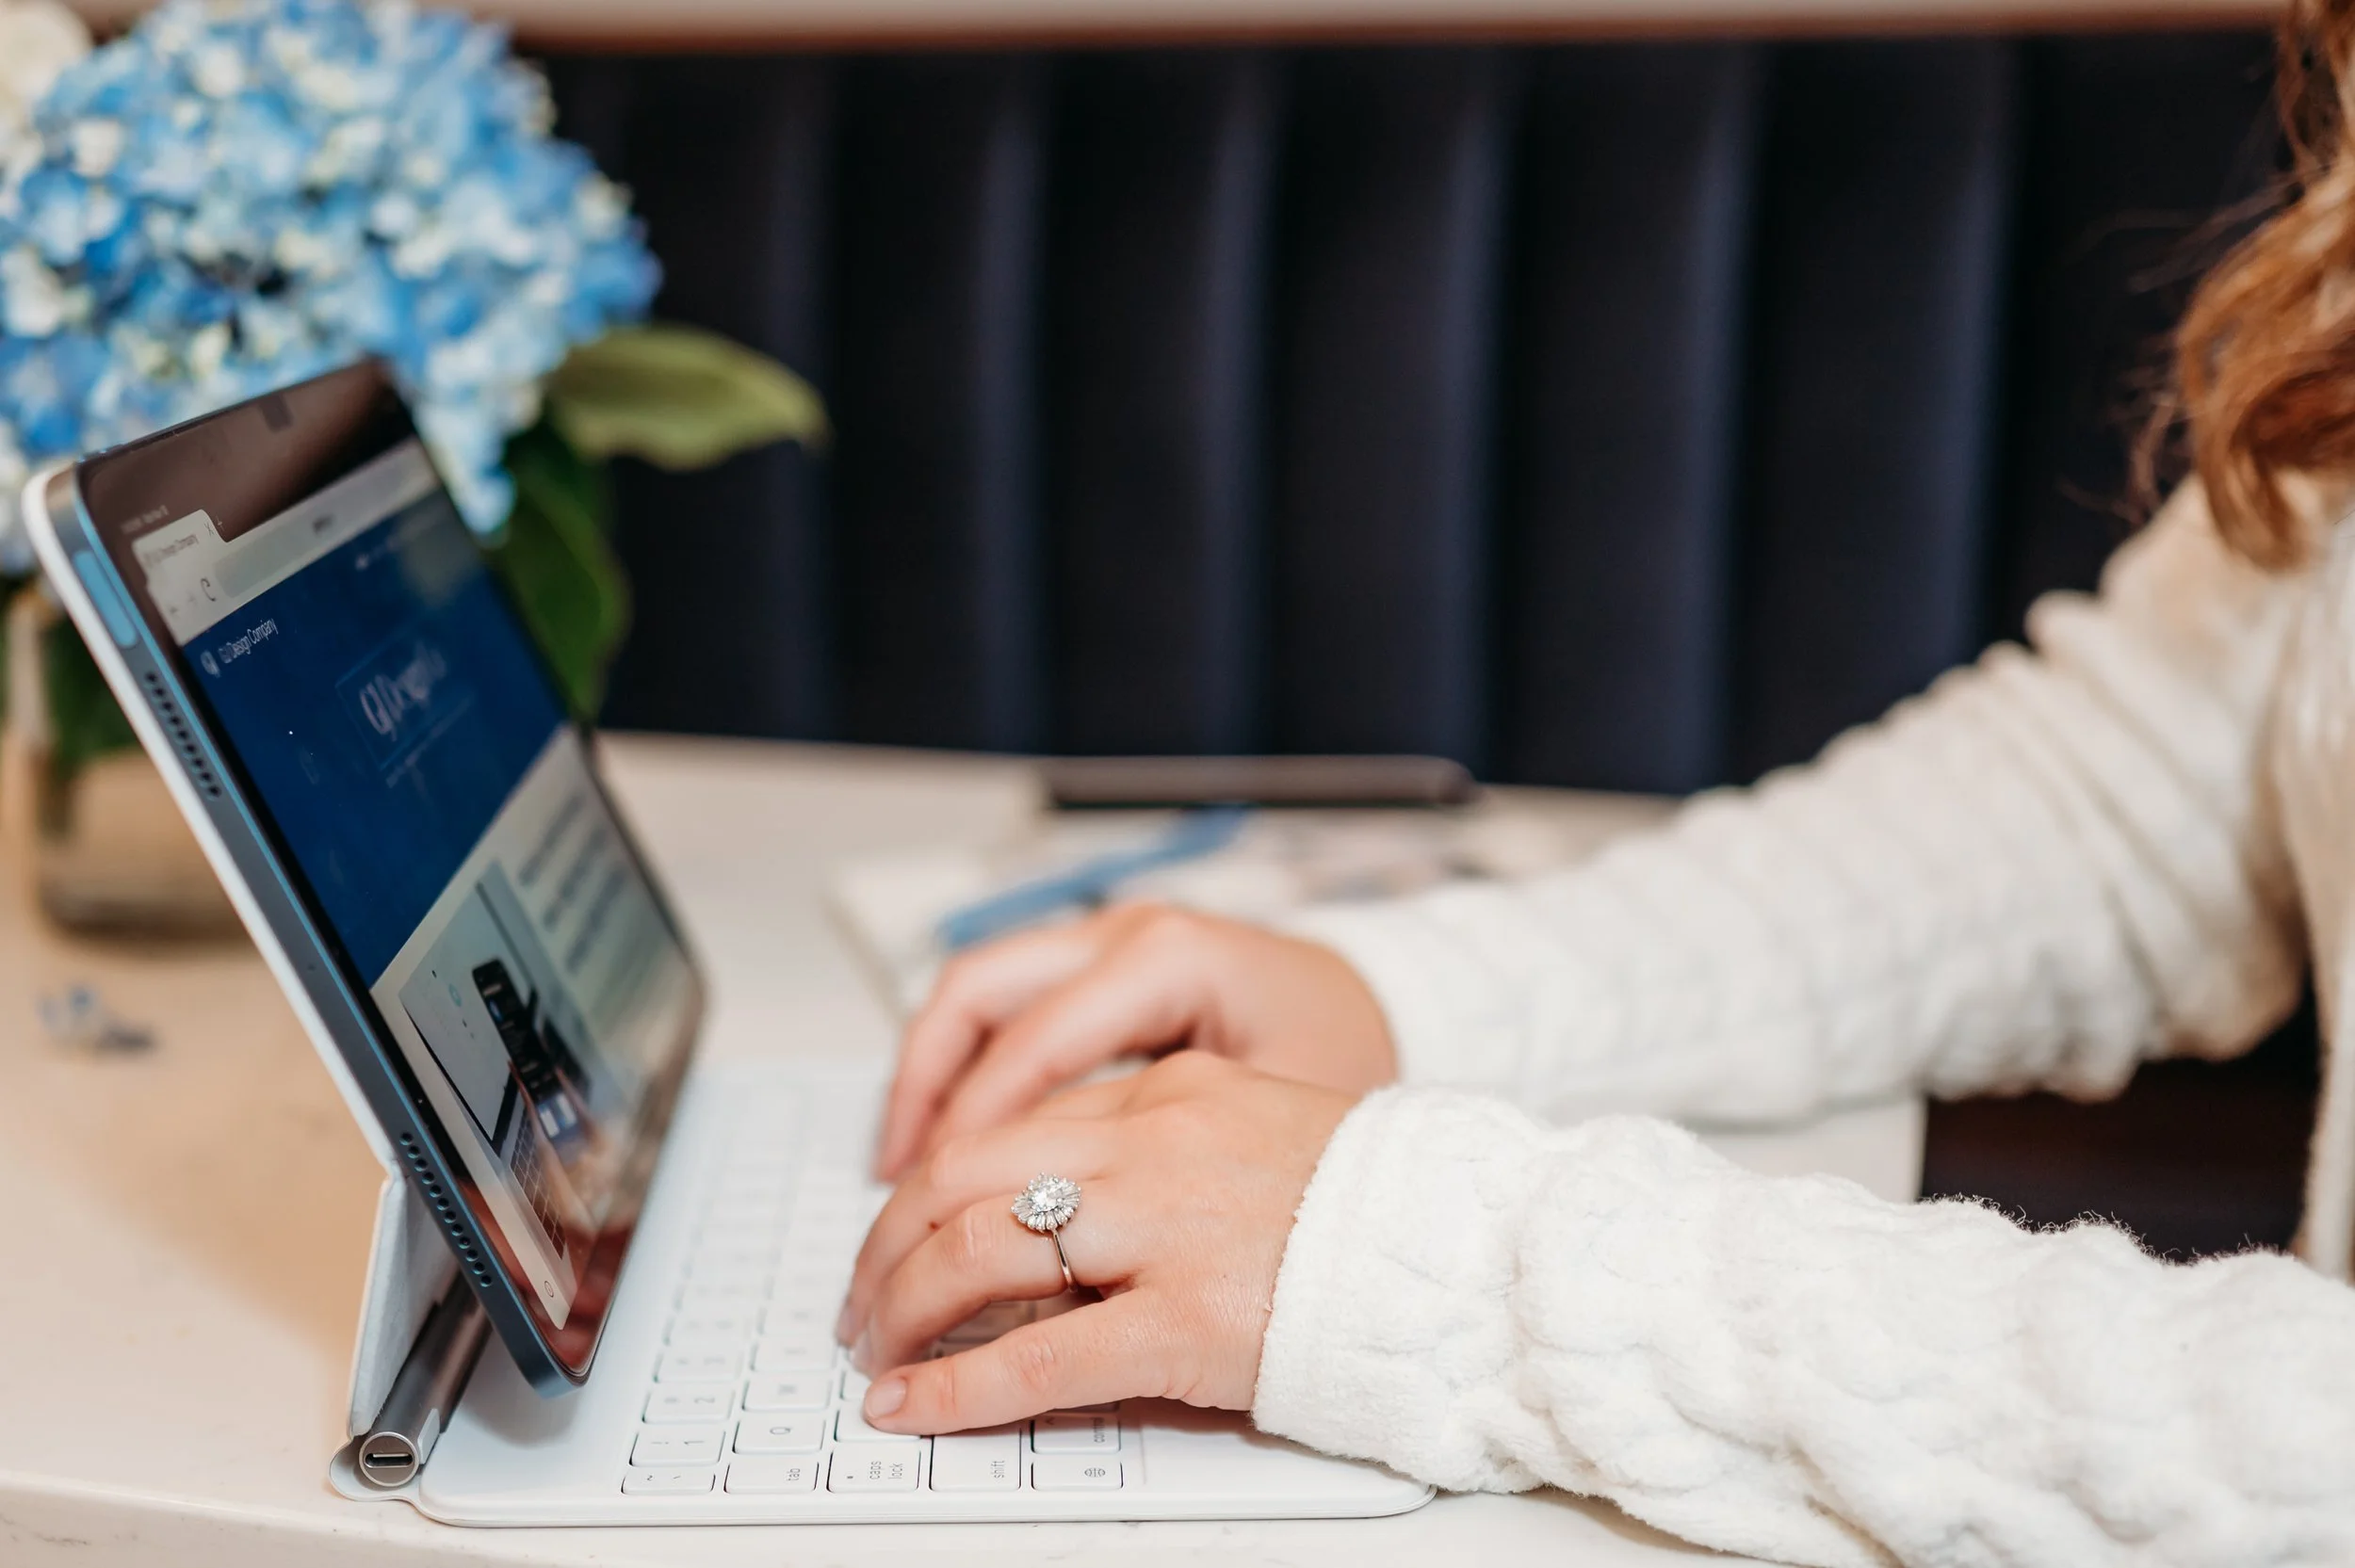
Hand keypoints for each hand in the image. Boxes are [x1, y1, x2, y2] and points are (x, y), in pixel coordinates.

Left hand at [836, 1052, 1357, 1433]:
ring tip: (877, 1350)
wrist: (1472, 1252)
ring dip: (903, 1305)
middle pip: (965, 1173)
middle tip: (865, 1295)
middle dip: (890, 1239)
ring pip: (976, 1250)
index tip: (909, 1223)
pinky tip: (912, 1410)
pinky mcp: (1186, 1321)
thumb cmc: (1381, 1206)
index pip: (1015, 1120)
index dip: (938, 1179)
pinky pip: (1037, 1358)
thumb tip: (1067, 1200)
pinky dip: (955, 1390)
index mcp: (1173, 1090)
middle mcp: (1154, 1144)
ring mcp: (1164, 1231)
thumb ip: (1167, 1147)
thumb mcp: (1263, 1128)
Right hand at [874, 903, 1394, 1179]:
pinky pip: (1011, 1007)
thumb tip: (1054, 1252)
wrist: (1401, 1015)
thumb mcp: (1268, 1130)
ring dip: (930, 1077)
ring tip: (901, 1175)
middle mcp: (1128, 933)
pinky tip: (956, 1146)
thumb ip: (1162, 1174)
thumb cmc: (1346, 1070)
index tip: (933, 1217)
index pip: (1032, 1040)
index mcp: (1169, 959)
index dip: (971, 1133)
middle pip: (979, 991)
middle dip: (922, 1090)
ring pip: (981, 991)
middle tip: (893, 1192)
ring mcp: (1112, 941)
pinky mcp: (1109, 967)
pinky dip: (968, 1068)